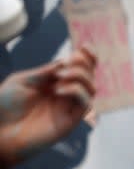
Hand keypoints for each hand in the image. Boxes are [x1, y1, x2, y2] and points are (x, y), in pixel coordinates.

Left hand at [0, 47, 97, 168]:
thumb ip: (44, 72)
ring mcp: (68, 107)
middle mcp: (64, 94)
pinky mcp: (70, 121)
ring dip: (80, 76)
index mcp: (53, 83)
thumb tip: (65, 62)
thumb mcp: (22, 81)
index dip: (86, 58)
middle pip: (88, 76)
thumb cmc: (4, 107)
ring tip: (60, 76)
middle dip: (84, 64)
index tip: (85, 47)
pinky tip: (58, 90)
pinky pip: (85, 103)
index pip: (77, 69)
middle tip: (70, 61)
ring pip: (91, 88)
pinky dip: (76, 92)